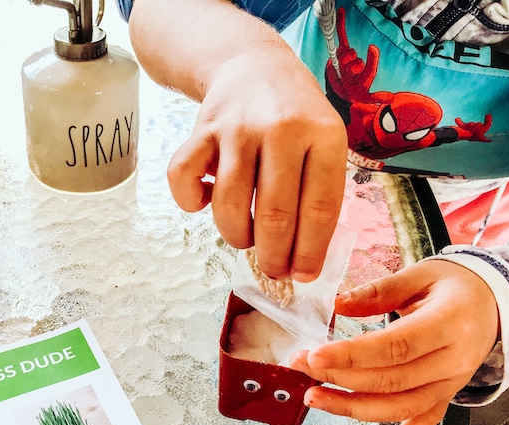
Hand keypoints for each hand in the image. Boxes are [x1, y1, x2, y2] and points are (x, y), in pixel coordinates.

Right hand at [166, 51, 347, 281]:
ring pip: (230, 205)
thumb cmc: (294, 116)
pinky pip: (184, 179)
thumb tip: (303, 261)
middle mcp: (281, 129)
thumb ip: (319, 192)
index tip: (303, 275)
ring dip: (236, 236)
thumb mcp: (324, 141)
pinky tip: (206, 202)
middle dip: (272, 256)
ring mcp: (237, 129)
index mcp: (323, 135)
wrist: (253, 65)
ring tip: (244, 238)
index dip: (309, 252)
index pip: (319, 209)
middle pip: (274, 214)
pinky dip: (191, 202)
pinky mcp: (201, 130)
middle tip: (272, 270)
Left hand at [289, 260, 498, 424]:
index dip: (352, 355)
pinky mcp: (445, 397)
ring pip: (399, 406)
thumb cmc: (453, 285)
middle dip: (339, 376)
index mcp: (449, 324)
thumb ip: (378, 291)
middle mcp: (453, 361)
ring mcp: (450, 384)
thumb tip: (336, 304)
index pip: (395, 346)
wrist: (493, 302)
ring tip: (314, 397)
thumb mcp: (419, 275)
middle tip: (300, 365)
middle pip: (391, 379)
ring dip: (352, 407)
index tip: (314, 356)